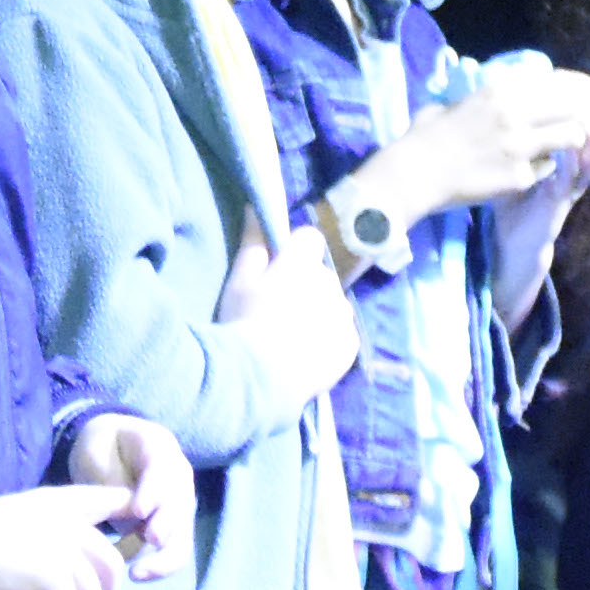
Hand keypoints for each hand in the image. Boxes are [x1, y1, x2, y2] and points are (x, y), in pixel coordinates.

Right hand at [0, 482, 139, 589]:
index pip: (116, 502)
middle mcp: (75, 529)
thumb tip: (87, 570)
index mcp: (69, 507)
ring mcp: (67, 557)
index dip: (132, 515)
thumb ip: (63, 529)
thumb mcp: (30, 514)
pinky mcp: (55, 586)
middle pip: (113, 568)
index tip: (138, 533)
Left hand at [70, 413, 193, 576]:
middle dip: (168, 523)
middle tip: (151, 539)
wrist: (110, 450)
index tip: (139, 510)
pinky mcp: (173, 527)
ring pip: (183, 532)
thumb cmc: (100, 447)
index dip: (154, 491)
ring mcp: (180, 502)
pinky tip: (137, 574)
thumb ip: (112, 476)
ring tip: (138, 573)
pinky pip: (174, 549)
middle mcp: (179, 476)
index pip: (162, 469)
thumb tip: (133, 513)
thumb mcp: (96, 449)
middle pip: (181, 503)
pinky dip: (159, 566)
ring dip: (166, 555)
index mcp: (159, 447)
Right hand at [232, 232, 363, 405]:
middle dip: (306, 284)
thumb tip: (256, 209)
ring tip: (293, 336)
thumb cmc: (243, 324)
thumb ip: (253, 244)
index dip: (293, 251)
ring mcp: (343, 315)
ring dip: (319, 311)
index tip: (276, 269)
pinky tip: (307, 353)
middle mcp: (330, 283)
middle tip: (280, 309)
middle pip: (320, 273)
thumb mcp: (239, 281)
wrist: (260, 380)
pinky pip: (341, 332)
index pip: (309, 237)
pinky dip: (329, 338)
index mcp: (303, 263)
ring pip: (333, 303)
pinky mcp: (350, 344)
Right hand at [371, 60, 589, 219]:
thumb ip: (498, 94)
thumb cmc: (431, 132)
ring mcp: (520, 145)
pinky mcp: (519, 176)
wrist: (417, 171)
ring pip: (572, 136)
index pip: (561, 82)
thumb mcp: (466, 100)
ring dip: (580, 140)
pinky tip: (545, 170)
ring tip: (586, 145)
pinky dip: (549, 168)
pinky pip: (548, 169)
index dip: (588, 88)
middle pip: (575, 106)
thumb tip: (525, 88)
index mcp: (502, 89)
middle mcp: (515, 111)